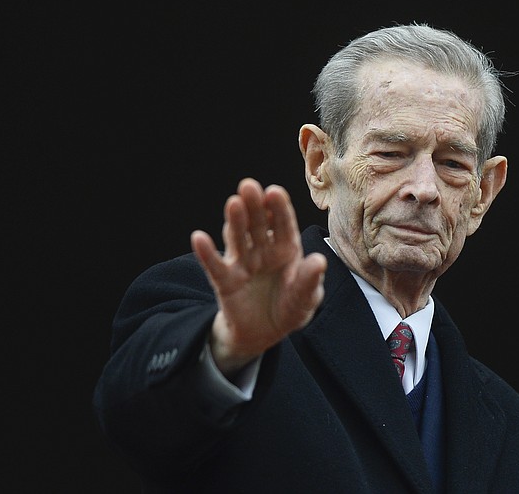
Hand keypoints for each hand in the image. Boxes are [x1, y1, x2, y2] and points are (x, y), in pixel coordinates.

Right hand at [190, 178, 326, 376]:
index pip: (283, 224)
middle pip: (257, 224)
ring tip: (233, 203)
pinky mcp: (225, 281)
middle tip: (249, 185)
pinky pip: (214, 266)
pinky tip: (199, 237)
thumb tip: (319, 261)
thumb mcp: (305, 298)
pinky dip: (206, 253)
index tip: (274, 191)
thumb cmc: (289, 308)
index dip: (279, 208)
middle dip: (254, 205)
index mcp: (286, 249)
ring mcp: (243, 263)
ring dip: (235, 221)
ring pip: (238, 238)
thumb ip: (309, 281)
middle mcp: (263, 250)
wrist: (265, 333)